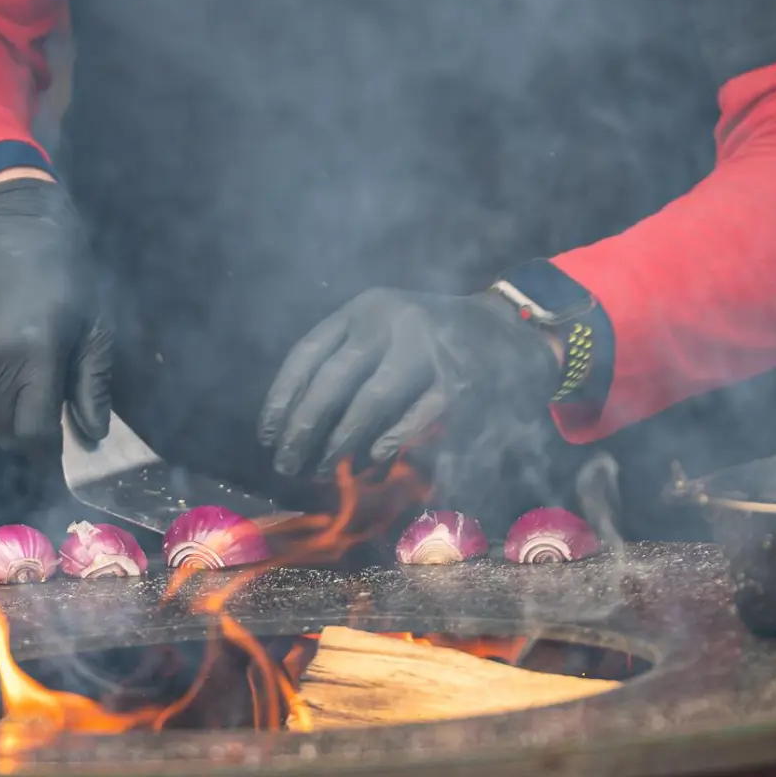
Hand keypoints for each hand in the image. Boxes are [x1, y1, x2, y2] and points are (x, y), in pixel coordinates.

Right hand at [0, 178, 111, 453]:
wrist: (1, 217)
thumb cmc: (61, 269)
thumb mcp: (92, 322)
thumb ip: (91, 384)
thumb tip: (91, 434)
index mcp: (32, 353)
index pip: (28, 435)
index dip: (44, 451)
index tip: (56, 450)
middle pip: (4, 424)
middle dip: (27, 416)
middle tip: (47, 377)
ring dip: (2, 392)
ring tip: (19, 343)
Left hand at [258, 287, 561, 477]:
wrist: (508, 328)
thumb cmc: (431, 336)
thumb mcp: (385, 327)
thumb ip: (346, 358)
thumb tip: (296, 420)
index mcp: (366, 308)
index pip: (309, 354)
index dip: (282, 398)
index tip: (267, 435)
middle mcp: (393, 322)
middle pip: (333, 380)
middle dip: (303, 428)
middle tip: (286, 463)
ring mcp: (428, 349)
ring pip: (370, 402)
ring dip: (340, 442)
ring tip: (321, 468)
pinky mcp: (459, 380)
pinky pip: (412, 419)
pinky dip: (386, 443)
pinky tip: (369, 461)